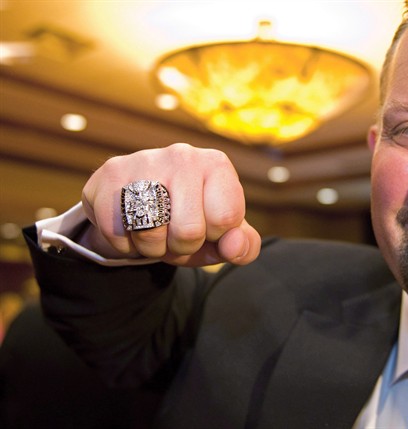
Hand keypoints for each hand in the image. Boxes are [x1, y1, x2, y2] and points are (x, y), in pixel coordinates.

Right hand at [78, 143, 260, 266]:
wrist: (138, 202)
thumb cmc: (190, 218)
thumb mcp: (223, 235)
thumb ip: (242, 245)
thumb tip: (233, 246)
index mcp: (216, 164)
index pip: (225, 219)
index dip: (215, 236)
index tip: (208, 226)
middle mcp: (183, 155)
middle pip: (188, 232)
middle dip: (183, 247)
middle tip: (177, 233)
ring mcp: (143, 161)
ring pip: (151, 234)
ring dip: (153, 248)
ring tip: (155, 229)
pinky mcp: (109, 175)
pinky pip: (118, 233)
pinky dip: (126, 244)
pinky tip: (131, 225)